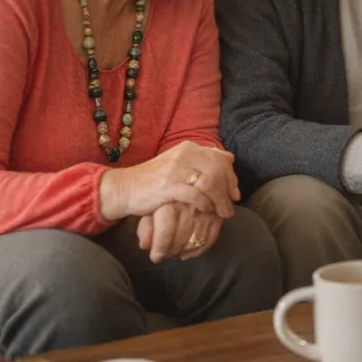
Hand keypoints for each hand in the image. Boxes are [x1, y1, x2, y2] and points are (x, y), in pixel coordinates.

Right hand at [99, 141, 239, 221]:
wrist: (125, 188)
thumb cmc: (155, 180)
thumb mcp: (181, 164)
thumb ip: (204, 160)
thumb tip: (230, 158)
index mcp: (189, 148)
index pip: (221, 159)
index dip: (232, 177)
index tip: (235, 193)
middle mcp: (185, 154)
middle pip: (219, 171)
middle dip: (228, 191)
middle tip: (230, 207)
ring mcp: (176, 169)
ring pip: (210, 182)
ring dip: (220, 201)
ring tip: (222, 214)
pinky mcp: (168, 185)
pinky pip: (196, 195)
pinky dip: (205, 204)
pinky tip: (205, 211)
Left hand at [137, 204, 221, 261]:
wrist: (183, 180)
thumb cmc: (160, 199)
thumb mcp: (148, 210)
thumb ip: (145, 227)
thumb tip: (145, 245)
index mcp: (170, 202)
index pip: (166, 231)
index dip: (160, 247)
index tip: (155, 257)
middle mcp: (189, 205)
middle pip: (181, 237)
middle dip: (171, 252)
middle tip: (164, 258)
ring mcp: (205, 210)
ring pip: (196, 239)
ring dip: (184, 252)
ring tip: (174, 255)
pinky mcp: (217, 215)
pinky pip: (210, 237)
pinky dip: (199, 249)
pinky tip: (188, 254)